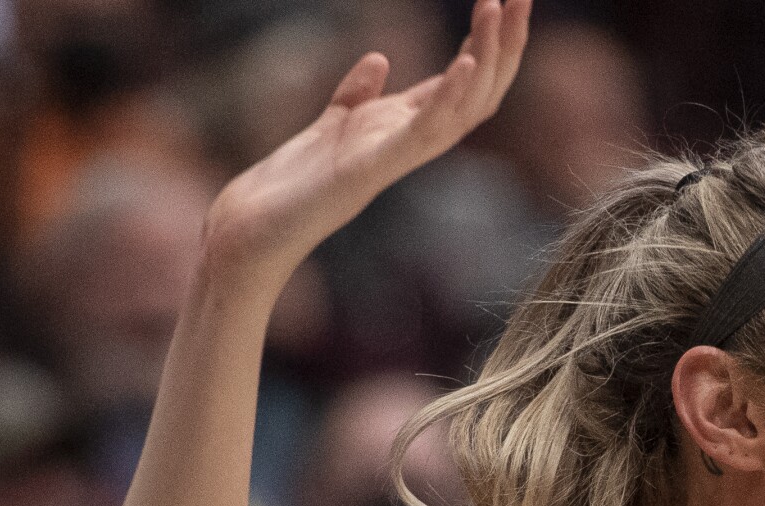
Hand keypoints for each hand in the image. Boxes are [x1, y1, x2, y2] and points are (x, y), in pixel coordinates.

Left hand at [203, 0, 530, 289]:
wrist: (258, 224)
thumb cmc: (295, 182)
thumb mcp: (335, 121)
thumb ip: (359, 92)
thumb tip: (380, 59)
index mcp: (408, 129)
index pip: (468, 84)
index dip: (491, 45)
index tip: (505, 1)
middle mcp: (415, 142)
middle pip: (482, 92)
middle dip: (507, 45)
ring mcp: (401, 155)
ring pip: (468, 106)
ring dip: (489, 57)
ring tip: (497, 10)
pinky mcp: (377, 166)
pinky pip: (428, 130)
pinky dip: (452, 94)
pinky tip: (468, 61)